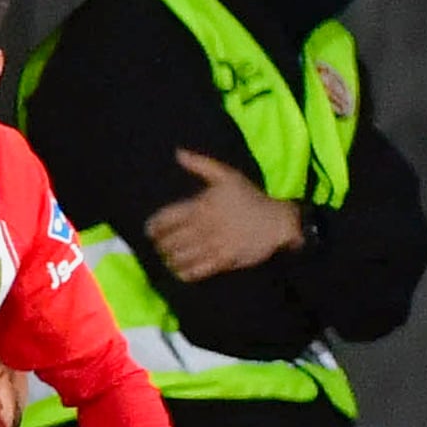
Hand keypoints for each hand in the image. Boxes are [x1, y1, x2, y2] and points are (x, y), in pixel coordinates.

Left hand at [142, 148, 303, 280]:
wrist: (276, 221)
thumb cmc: (250, 198)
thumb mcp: (227, 175)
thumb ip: (200, 164)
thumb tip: (178, 153)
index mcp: (199, 206)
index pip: (165, 220)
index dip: (153, 228)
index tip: (150, 232)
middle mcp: (202, 227)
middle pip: (169, 242)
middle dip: (160, 246)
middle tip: (159, 247)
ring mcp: (212, 246)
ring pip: (179, 258)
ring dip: (170, 260)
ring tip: (168, 259)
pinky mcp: (222, 261)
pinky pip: (195, 271)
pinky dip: (184, 273)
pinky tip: (180, 271)